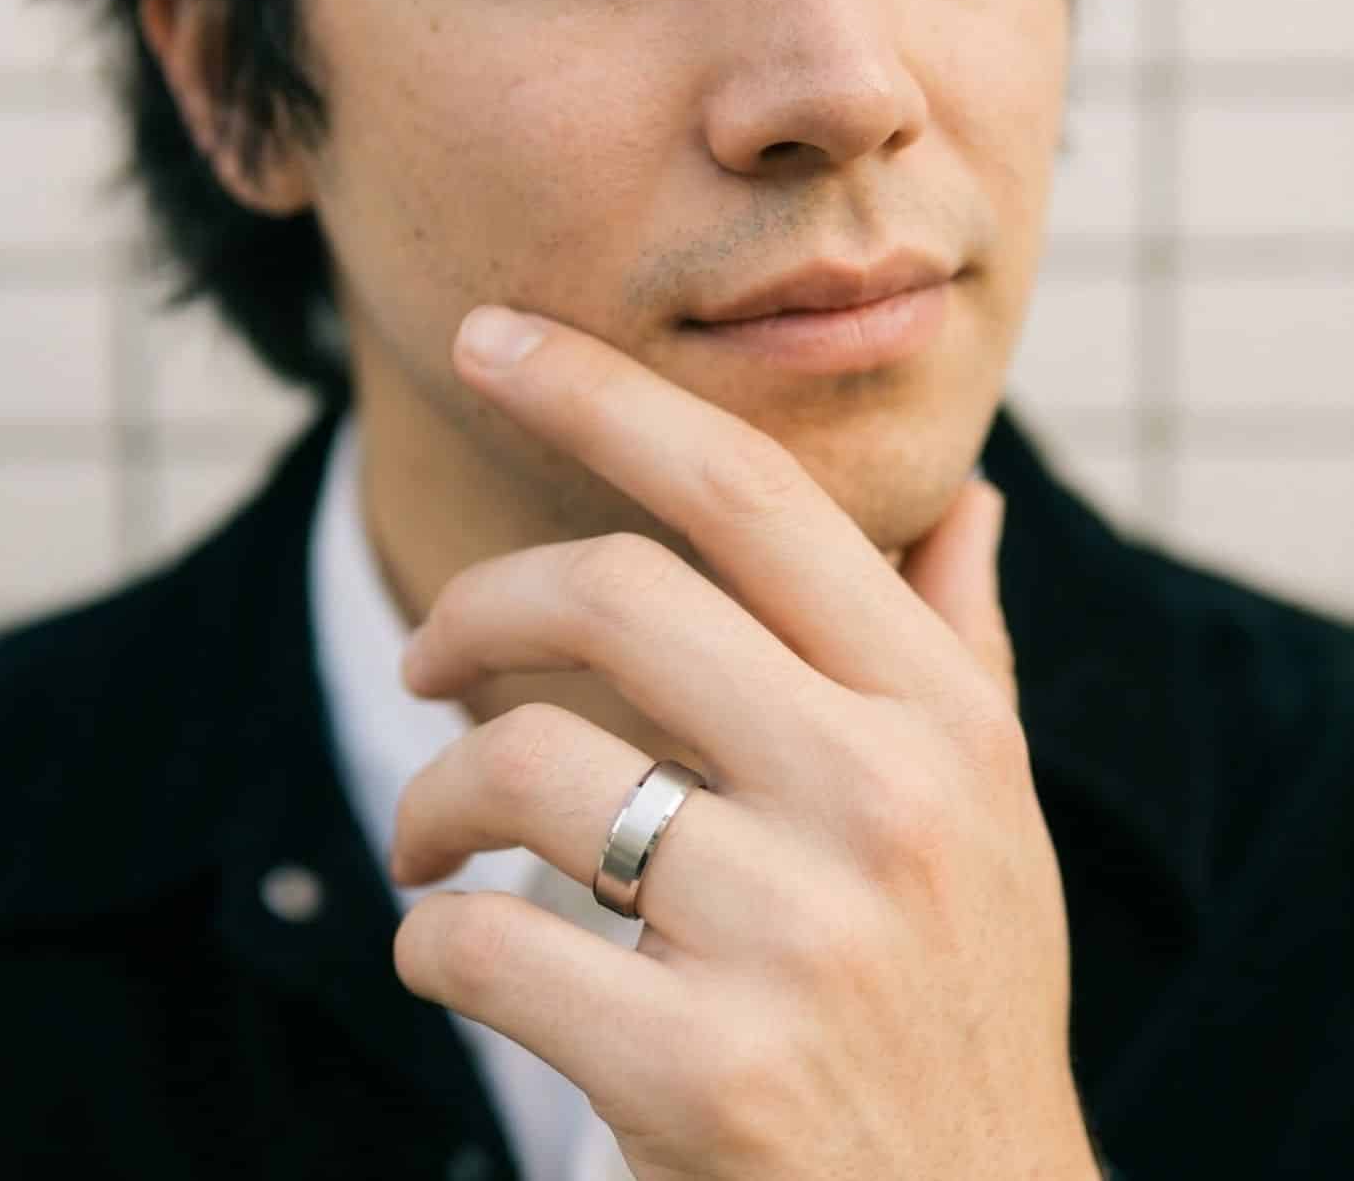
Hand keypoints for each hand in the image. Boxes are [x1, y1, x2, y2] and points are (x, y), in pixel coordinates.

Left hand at [390, 305, 1099, 1180]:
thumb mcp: (991, 813)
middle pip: (613, 595)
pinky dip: (433, 941)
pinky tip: (457, 957)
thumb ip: (962, 645)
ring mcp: (800, 937)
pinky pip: (485, 945)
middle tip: (422, 659)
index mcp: (940, 716)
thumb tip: (970, 500)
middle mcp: (885, 801)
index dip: (605, 394)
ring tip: (425, 844)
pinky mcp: (707, 1076)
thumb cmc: (957, 998)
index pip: (749, 498)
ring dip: (430, 797)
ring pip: (522, 767)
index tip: (491, 336)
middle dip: (473, 607)